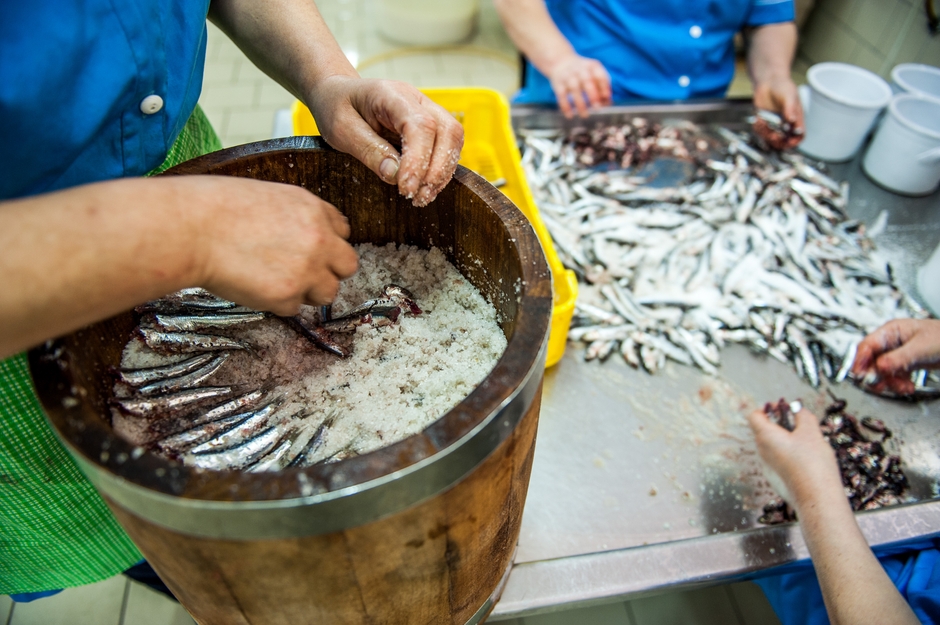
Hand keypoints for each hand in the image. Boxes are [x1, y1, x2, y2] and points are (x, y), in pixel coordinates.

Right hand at [188, 176, 357, 314]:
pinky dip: (278, 304)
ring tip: (276, 281)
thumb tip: (302, 234)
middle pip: (347, 265)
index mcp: (314, 209)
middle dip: (328, 271)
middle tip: (302, 273)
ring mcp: (307, 269)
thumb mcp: (268, 196)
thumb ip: (295, 217)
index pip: (342, 231)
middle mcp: (319, 238)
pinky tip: (255, 286)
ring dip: (307, 292)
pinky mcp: (288, 295)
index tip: (311, 250)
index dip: (326, 243)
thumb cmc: (216, 209)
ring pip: (328, 292)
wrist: (192, 229)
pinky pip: (295, 308)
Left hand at [307, 76, 463, 206]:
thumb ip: (368, 150)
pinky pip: (447, 147)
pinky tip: (424, 188)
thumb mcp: (341, 129)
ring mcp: (427, 111)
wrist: (338, 93)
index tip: (406, 187)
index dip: (418, 159)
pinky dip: (440, 170)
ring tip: (421, 197)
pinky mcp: (429, 127)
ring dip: (442, 172)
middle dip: (438, 168)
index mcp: (391, 94)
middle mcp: (417, 100)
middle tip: (417, 196)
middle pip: (448, 130)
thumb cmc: (337, 107)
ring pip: (453, 139)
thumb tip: (394, 175)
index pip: (420, 124)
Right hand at [547, 54, 611, 118]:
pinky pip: (561, 95)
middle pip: (587, 81)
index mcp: (592, 66)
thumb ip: (602, 86)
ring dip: (580, 103)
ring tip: (585, 115)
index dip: (604, 86)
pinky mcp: (558, 84)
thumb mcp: (593, 73)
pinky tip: (570, 115)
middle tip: (597, 108)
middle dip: (593, 95)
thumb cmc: (582, 73)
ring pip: (574, 89)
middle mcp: (580, 70)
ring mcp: (568, 76)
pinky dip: (565, 106)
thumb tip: (606, 102)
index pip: (600, 75)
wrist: (561, 62)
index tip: (606, 98)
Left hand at [747, 407, 842, 509]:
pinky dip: (789, 455)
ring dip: (787, 440)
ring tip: (808, 443)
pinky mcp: (777, 479)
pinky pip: (779, 461)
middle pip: (764, 431)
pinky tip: (807, 460)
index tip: (782, 408)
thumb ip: (802, 416)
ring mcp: (768, 468)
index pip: (754, 415)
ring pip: (773, 447)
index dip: (767, 409)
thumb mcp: (811, 432)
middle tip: (800, 424)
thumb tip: (797, 409)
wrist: (817, 499)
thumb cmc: (812, 464)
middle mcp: (762, 452)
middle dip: (781, 424)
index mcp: (765, 437)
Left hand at [752, 76, 803, 149]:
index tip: (788, 142)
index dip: (795, 141)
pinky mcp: (764, 123)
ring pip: (771, 139)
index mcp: (796, 119)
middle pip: (784, 142)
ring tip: (763, 125)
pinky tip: (758, 120)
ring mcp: (774, 125)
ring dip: (766, 136)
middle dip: (778, 142)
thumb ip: (790, 108)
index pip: (799, 136)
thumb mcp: (789, 96)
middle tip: (773, 136)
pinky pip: (761, 133)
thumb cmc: (782, 87)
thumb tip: (792, 120)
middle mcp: (786, 124)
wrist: (768, 82)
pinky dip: (759, 129)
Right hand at [851, 319, 939, 393]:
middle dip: (876, 374)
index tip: (858, 374)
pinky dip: (898, 384)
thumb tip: (879, 367)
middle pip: (872, 360)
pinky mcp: (906, 363)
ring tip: (901, 387)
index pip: (867, 345)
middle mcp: (892, 342)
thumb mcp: (921, 348)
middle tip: (879, 385)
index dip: (860, 360)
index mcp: (891, 331)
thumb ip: (899, 358)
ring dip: (889, 382)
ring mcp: (898, 353)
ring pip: (882, 371)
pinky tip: (906, 387)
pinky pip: (893, 376)